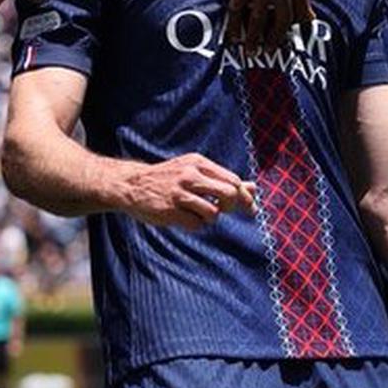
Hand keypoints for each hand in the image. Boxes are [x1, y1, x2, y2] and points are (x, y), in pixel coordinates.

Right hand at [119, 154, 256, 229]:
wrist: (132, 185)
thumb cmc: (169, 180)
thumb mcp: (195, 172)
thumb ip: (223, 180)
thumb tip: (255, 188)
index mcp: (198, 162)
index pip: (233, 181)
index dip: (245, 197)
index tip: (250, 208)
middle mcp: (190, 175)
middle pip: (229, 194)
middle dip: (231, 206)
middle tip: (220, 209)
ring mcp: (179, 193)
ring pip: (214, 212)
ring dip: (210, 218)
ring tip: (197, 213)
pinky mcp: (170, 210)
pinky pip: (196, 224)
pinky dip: (196, 225)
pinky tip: (184, 218)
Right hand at [222, 0, 313, 50]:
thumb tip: (308, 16)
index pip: (300, 12)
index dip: (294, 30)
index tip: (289, 42)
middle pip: (281, 20)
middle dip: (275, 39)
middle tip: (269, 50)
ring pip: (258, 19)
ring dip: (254, 38)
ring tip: (250, 50)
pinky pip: (238, 10)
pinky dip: (234, 25)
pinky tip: (232, 35)